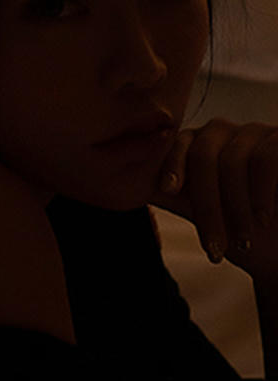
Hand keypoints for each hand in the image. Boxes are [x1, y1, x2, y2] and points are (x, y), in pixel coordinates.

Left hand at [151, 121, 277, 280]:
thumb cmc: (237, 232)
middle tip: (212, 248)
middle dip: (206, 205)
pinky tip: (262, 218)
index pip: (177, 143)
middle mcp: (227, 132)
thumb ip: (165, 192)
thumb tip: (117, 181)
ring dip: (235, 207)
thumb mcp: (197, 212)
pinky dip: (261, 191)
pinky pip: (266, 157)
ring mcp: (259, 133)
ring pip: (233, 159)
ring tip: (241, 239)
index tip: (169, 190)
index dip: (171, 164)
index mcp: (199, 144)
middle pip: (203, 154)